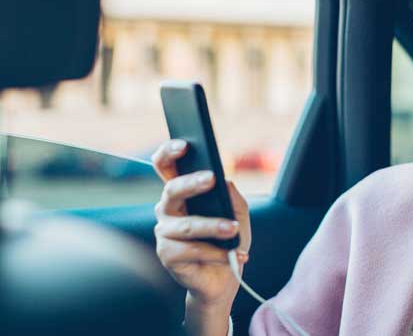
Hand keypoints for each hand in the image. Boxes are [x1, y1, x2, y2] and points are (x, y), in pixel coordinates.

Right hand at [152, 139, 251, 308]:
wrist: (225, 278)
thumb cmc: (227, 241)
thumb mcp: (237, 214)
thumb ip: (231, 196)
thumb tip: (225, 180)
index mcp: (181, 193)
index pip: (166, 167)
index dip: (169, 153)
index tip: (185, 145)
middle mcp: (167, 209)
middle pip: (171, 190)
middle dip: (192, 183)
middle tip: (211, 178)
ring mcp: (164, 233)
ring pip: (186, 224)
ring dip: (212, 226)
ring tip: (233, 229)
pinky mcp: (167, 255)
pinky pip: (191, 250)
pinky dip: (215, 252)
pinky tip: (233, 254)